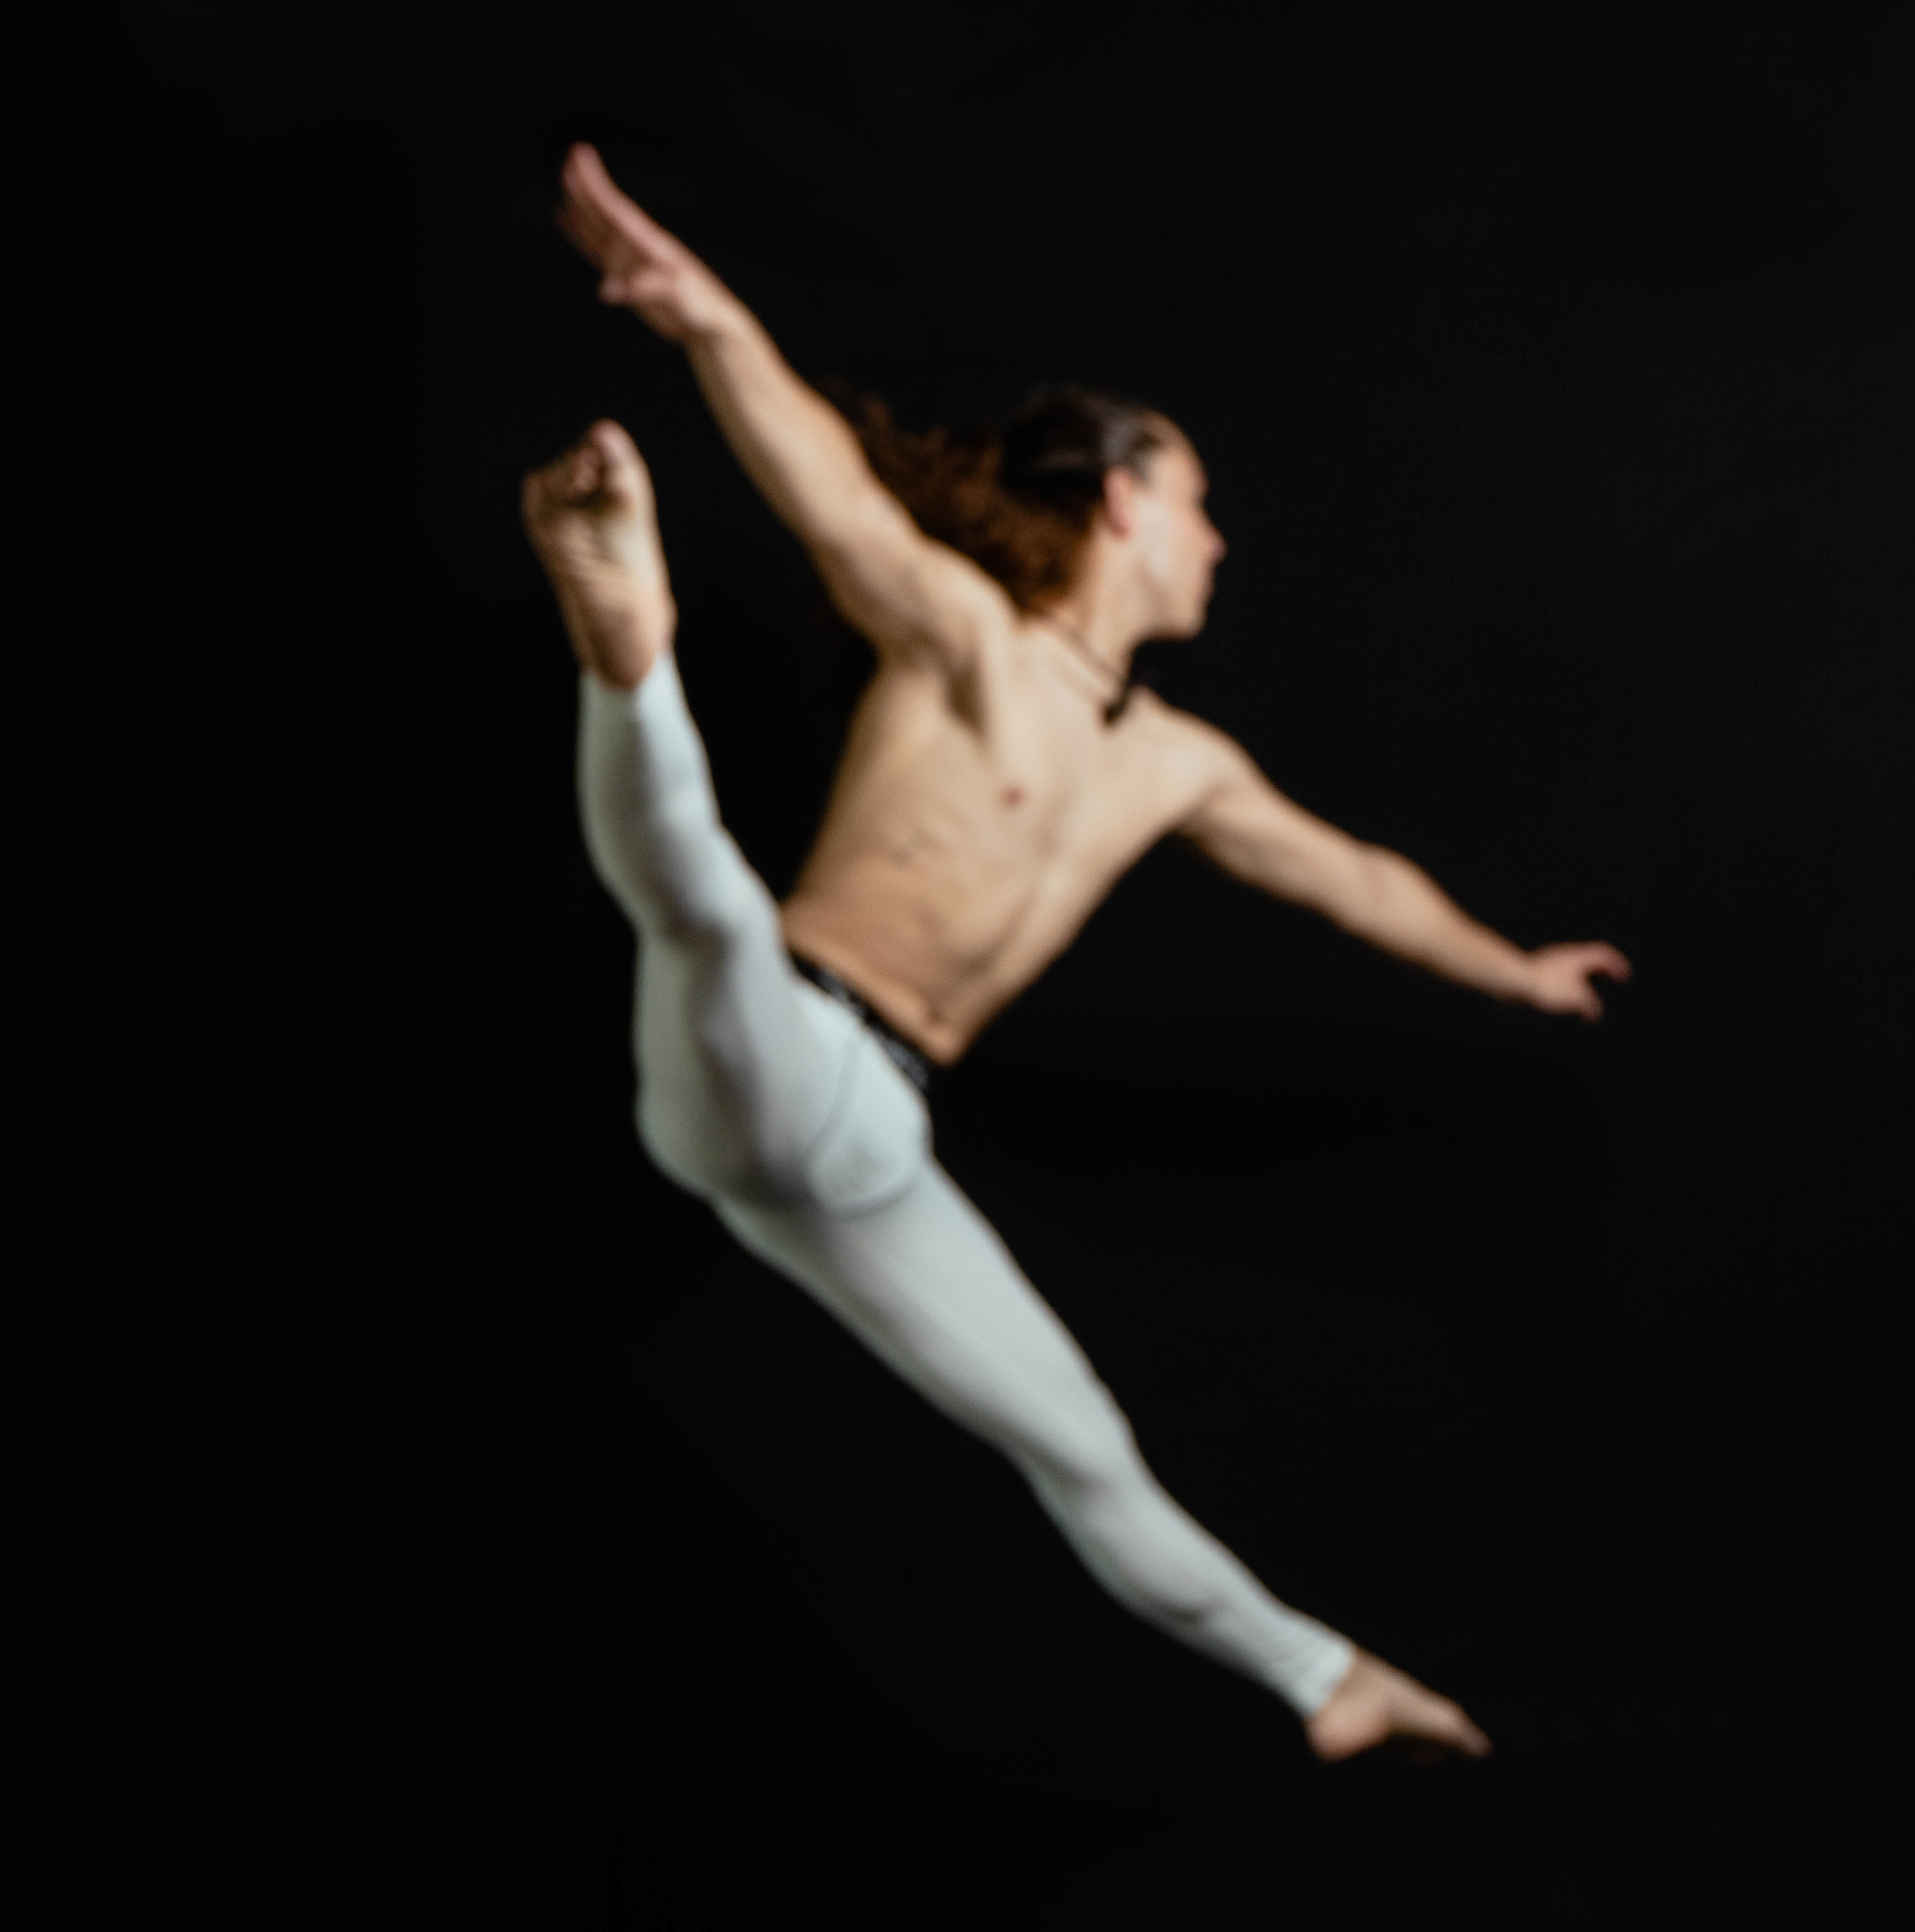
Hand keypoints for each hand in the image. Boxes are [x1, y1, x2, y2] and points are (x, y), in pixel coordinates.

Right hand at [555, 144, 741, 341]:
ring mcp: (630, 258)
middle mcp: (636, 245)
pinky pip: (596, 249)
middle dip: (587, 188)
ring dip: (580, 206)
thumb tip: (607, 290)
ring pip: (597, 226)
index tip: (582, 156)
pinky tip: (567, 219)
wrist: (709, 322)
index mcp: (649, 242)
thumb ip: (644, 288)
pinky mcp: (625, 276)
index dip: (597, 184)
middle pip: (605, 211)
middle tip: (569, 158)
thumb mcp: (677, 294)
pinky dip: (580, 233)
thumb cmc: (700, 305)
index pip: (616, 208)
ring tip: (564, 181)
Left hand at [1524, 941, 1631, 1018]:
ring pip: (1572, 967)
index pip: (1604, 953)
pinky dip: (1568, 985)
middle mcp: (1564, 955)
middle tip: (1611, 979)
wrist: (1512, 982)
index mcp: (1578, 956)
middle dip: (1602, 970)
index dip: (1617, 964)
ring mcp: (1549, 962)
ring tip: (1587, 993)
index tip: (1624, 976)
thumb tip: (1594, 1013)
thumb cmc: (1546, 986)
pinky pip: (1558, 976)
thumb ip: (1591, 1006)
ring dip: (1584, 978)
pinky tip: (1564, 998)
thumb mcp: (1577, 998)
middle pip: (1589, 958)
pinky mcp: (1536, 972)